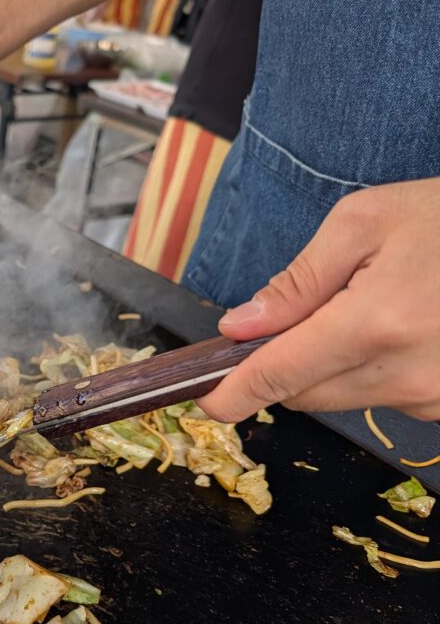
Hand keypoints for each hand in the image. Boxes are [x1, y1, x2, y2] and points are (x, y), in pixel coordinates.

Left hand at [197, 177, 439, 422]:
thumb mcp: (365, 222)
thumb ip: (297, 281)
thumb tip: (242, 328)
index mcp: (377, 323)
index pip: (280, 375)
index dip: (233, 392)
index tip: (206, 401)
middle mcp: (408, 373)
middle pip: (303, 393)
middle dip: (284, 362)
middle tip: (302, 314)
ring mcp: (435, 396)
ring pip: (340, 398)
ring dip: (330, 364)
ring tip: (371, 307)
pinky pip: (382, 396)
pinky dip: (370, 369)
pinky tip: (400, 326)